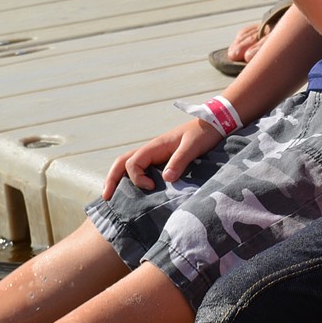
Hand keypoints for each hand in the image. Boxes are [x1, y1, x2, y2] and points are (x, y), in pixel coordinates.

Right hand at [101, 120, 221, 198]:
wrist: (215, 124)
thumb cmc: (204, 132)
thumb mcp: (192, 146)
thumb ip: (179, 161)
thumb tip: (166, 180)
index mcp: (155, 146)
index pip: (133, 162)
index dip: (136, 177)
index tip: (152, 187)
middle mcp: (152, 151)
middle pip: (123, 162)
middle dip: (112, 178)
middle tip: (106, 197)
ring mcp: (157, 156)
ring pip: (131, 166)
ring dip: (121, 179)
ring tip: (115, 198)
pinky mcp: (164, 161)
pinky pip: (144, 170)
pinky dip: (135, 180)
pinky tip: (137, 194)